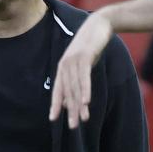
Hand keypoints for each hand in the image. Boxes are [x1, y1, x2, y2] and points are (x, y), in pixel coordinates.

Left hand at [49, 12, 113, 128]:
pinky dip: (85, 91)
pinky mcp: (84, 57)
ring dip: (79, 105)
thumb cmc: (91, 47)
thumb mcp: (83, 64)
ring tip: (83, 119)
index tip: (53, 119)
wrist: (99, 25)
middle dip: (70, 111)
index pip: (58, 90)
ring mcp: (74, 61)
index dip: (55, 104)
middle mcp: (65, 66)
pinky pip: (84, 78)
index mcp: (63, 68)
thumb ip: (77, 78)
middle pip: (67, 92)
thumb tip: (73, 97)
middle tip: (73, 126)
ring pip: (75, 88)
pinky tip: (86, 102)